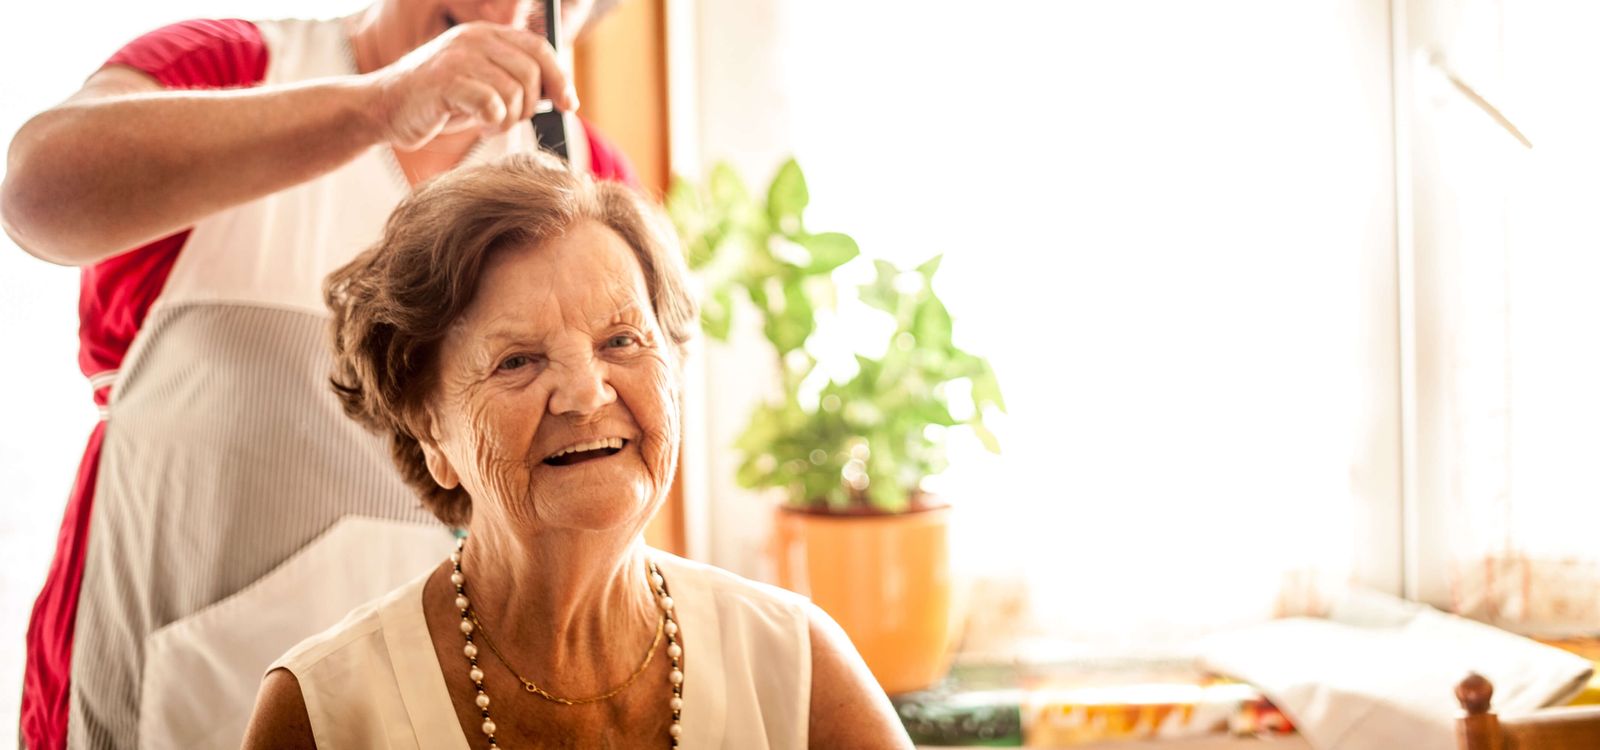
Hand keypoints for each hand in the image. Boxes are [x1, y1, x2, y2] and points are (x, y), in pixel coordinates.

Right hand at [364, 22, 577, 149]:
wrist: (384, 109)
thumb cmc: (439, 102)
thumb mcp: (483, 84)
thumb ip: (516, 82)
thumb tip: (562, 96)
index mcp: (486, 34)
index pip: (539, 47)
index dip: (560, 78)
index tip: (568, 105)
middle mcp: (473, 39)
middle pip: (531, 72)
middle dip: (530, 105)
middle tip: (510, 119)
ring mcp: (458, 58)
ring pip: (514, 91)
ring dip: (509, 118)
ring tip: (490, 123)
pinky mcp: (444, 81)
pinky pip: (492, 104)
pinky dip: (493, 122)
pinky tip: (480, 124)